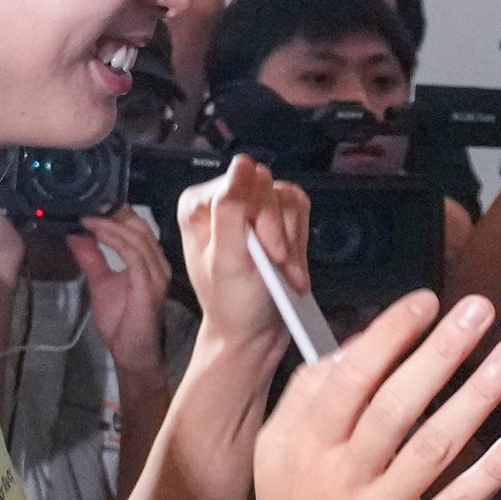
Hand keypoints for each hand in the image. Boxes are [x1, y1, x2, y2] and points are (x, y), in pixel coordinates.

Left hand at [73, 206, 171, 384]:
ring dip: (109, 225)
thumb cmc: (124, 323)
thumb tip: (75, 235)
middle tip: (88, 203)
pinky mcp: (149, 285)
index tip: (91, 203)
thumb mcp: (100, 282)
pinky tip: (96, 232)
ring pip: (136, 237)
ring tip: (87, 218)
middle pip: (139, 226)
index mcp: (149, 261)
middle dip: (114, 212)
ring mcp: (156, 274)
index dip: (116, 212)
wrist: (133, 353)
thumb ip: (91, 258)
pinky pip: (133, 254)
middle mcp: (157, 264)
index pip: (137, 227)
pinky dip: (113, 239)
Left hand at [177, 154, 310, 362]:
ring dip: (292, 243)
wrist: (253, 334)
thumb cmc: (233, 305)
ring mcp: (251, 210)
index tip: (267, 252)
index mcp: (200, 204)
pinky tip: (290, 268)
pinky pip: (300, 213)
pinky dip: (300, 244)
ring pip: (288, 202)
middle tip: (275, 265)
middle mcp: (223, 201)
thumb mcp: (227, 260)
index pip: (245, 183)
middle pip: (269, 190)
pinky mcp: (275, 221)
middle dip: (279, 233)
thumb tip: (242, 165)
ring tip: (282, 272)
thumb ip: (231, 210)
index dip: (263, 217)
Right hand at [242, 289, 500, 499]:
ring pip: (432, 447)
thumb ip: (310, 394)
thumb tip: (358, 343)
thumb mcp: (279, 452)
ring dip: (476, 396)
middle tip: (478, 311)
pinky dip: (490, 471)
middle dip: (440, 352)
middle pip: (396, 405)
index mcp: (306, 446)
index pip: (350, 378)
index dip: (391, 336)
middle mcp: (339, 477)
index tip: (425, 303)